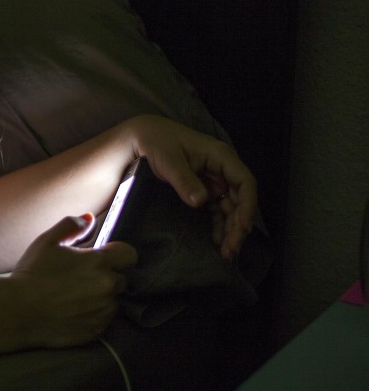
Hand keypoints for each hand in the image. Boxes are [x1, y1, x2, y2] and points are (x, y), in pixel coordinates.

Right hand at [11, 214, 137, 347]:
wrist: (18, 311)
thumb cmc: (32, 273)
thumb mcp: (47, 242)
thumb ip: (71, 226)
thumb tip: (89, 218)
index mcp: (98, 262)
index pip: (129, 255)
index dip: (118, 254)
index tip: (104, 256)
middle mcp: (106, 287)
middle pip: (122, 278)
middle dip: (107, 276)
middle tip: (82, 278)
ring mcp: (103, 311)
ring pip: (113, 301)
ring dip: (102, 297)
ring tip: (76, 297)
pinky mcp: (96, 330)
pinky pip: (104, 320)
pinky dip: (94, 315)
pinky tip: (73, 311)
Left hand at [119, 115, 256, 259]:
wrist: (144, 138)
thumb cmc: (158, 143)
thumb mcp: (169, 160)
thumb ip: (185, 180)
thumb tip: (200, 201)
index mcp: (220, 156)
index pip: (244, 182)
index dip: (247, 205)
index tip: (243, 227)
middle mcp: (222, 169)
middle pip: (240, 199)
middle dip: (238, 225)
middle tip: (231, 249)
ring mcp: (214, 180)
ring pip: (230, 207)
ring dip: (230, 229)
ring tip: (226, 252)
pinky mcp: (204, 189)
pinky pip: (216, 209)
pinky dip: (218, 225)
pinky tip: (217, 241)